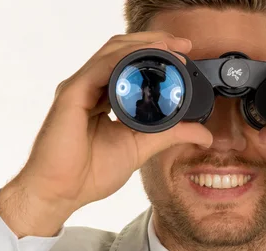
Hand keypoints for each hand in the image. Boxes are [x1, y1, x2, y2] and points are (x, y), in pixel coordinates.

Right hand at [0, 32, 212, 237]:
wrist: (61, 192)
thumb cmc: (90, 172)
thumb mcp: (141, 148)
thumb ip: (170, 135)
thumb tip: (204, 135)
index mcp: (104, 97)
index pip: (130, 65)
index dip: (157, 55)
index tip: (185, 56)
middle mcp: (91, 87)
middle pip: (122, 51)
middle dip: (154, 42)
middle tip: (183, 46)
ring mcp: (79, 88)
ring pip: (112, 52)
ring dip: (142, 45)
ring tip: (170, 47)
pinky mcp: (71, 94)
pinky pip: (99, 68)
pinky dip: (123, 59)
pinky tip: (143, 59)